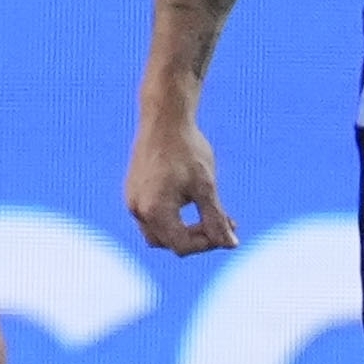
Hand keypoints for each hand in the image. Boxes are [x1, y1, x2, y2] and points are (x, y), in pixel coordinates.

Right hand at [126, 106, 239, 254]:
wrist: (164, 117)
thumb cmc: (187, 149)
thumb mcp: (206, 186)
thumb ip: (216, 218)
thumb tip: (230, 245)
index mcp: (155, 210)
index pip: (182, 246)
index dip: (208, 243)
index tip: (227, 227)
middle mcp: (138, 210)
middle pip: (169, 243)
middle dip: (197, 238)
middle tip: (221, 223)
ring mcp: (132, 201)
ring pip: (158, 232)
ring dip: (183, 230)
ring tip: (208, 214)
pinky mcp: (133, 191)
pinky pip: (151, 216)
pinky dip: (172, 217)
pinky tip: (190, 200)